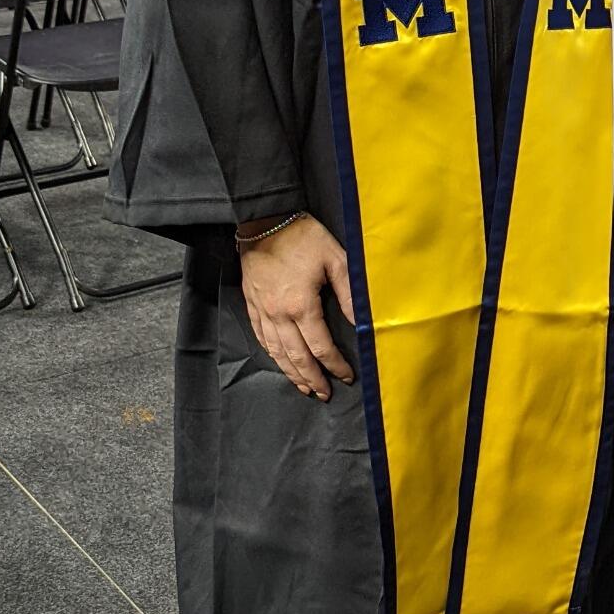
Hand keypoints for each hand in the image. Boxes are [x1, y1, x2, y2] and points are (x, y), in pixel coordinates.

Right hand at [238, 214, 355, 399]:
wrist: (262, 219)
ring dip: (291, 372)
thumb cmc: (301, 235)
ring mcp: (262, 310)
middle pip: (296, 356)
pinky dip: (271, 353)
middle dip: (312, 378)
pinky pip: (260, 336)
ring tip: (303, 387)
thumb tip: (361, 322)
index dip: (335, 365)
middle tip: (324, 394)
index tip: (346, 376)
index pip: (321, 346)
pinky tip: (278, 361)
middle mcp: (279, 313)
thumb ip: (349, 293)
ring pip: (276, 351)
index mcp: (301, 305)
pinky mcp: (252, 303)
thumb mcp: (334, 258)